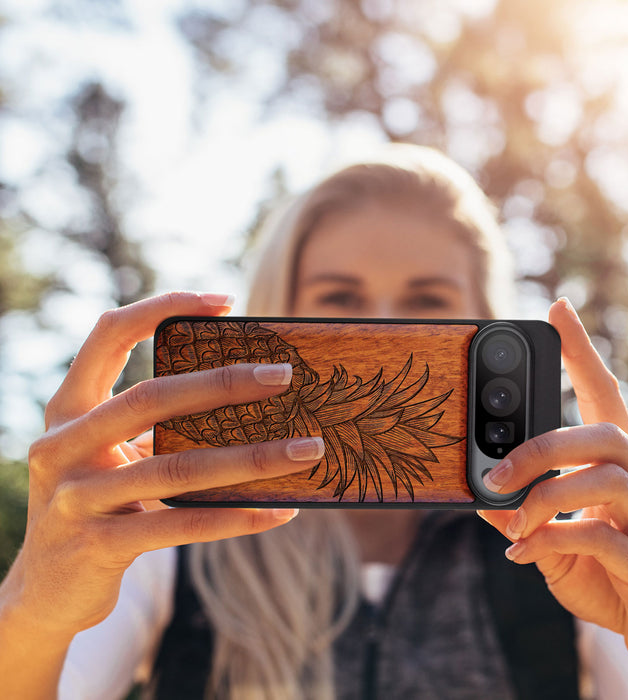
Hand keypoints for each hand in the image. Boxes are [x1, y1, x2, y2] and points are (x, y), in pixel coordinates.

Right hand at [2, 292, 323, 639]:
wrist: (46, 590)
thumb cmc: (98, 503)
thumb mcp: (113, 455)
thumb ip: (156, 426)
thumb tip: (248, 397)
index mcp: (68, 409)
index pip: (108, 335)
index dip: (162, 308)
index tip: (225, 301)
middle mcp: (62, 446)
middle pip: (151, 397)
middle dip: (223, 383)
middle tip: (284, 376)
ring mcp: (76, 498)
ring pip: (177, 467)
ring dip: (252, 457)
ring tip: (307, 449)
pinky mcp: (98, 546)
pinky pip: (182, 525)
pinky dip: (236, 517)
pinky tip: (280, 511)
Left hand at [478, 298, 627, 692]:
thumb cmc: (609, 576)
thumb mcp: (553, 539)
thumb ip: (522, 514)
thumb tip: (480, 495)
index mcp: (622, 468)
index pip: (605, 395)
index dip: (582, 352)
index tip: (558, 309)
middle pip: (604, 434)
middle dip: (541, 447)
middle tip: (495, 472)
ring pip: (607, 479)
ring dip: (545, 497)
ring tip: (512, 522)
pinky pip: (604, 538)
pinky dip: (553, 540)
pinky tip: (525, 554)